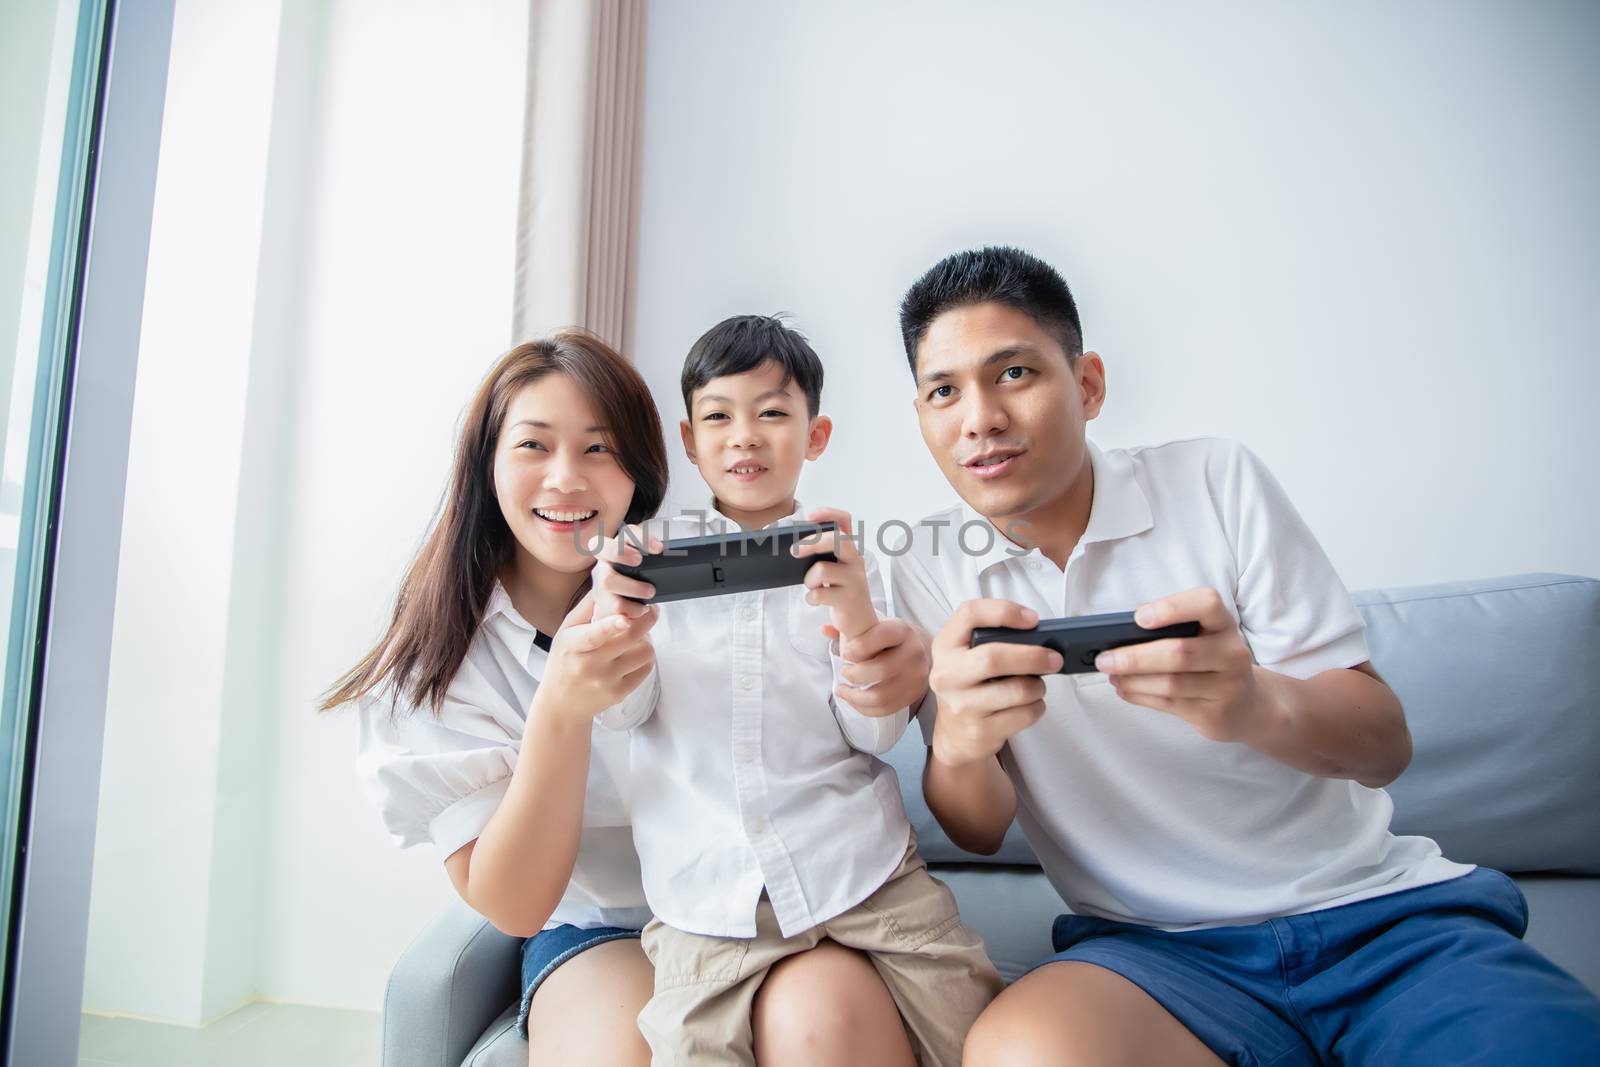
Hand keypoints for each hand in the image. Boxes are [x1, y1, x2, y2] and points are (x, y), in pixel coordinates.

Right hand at [535, 590, 657, 725]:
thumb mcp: (566, 632)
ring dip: (646, 640)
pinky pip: (646, 668)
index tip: (627, 617)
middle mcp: (589, 665)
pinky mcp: (619, 693)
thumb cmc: (564, 660)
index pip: (594, 635)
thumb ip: (586, 608)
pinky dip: (645, 657)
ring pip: (643, 653)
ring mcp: (606, 681)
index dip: (612, 625)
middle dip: (646, 620)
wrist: (561, 703)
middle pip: (629, 639)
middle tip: (651, 610)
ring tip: (638, 636)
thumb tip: (606, 582)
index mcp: (573, 646)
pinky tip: (635, 653)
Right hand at [591, 524, 662, 622]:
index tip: (659, 548)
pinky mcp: (602, 600)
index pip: (627, 533)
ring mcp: (601, 579)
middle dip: (621, 553)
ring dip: (632, 587)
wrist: (626, 601)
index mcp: (620, 545)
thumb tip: (673, 558)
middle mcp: (605, 560)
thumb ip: (655, 560)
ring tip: (650, 592)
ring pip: (608, 580)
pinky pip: (613, 604)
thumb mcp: (647, 565)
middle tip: (639, 561)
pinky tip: (642, 609)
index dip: (641, 538)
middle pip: (602, 549)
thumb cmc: (639, 577)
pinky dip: (630, 608)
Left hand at [793, 507, 874, 638]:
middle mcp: (856, 561)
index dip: (829, 514)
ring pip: (822, 569)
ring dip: (809, 579)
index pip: (845, 522)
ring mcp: (855, 580)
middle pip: (838, 540)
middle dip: (812, 542)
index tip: (810, 516)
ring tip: (811, 586)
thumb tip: (793, 548)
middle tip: (793, 551)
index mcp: (850, 550)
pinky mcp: (849, 600)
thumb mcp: (834, 569)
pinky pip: (820, 594)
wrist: (861, 622)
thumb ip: (821, 556)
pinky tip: (815, 600)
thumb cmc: (841, 591)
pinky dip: (811, 598)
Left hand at [820, 617, 930, 713]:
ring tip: (842, 690)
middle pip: (881, 670)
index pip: (882, 636)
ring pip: (881, 696)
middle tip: (843, 671)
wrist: (920, 650)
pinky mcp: (913, 695)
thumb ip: (851, 628)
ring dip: (855, 697)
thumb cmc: (889, 638)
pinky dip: (863, 708)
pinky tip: (852, 699)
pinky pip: (885, 709)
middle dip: (854, 674)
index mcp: (902, 630)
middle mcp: (914, 653)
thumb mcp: (875, 626)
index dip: (859, 646)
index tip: (845, 654)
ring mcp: (916, 677)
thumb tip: (824, 630)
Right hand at [927, 599, 1062, 767]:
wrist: (955, 733)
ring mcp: (962, 706)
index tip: (1033, 619)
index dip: (1004, 611)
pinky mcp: (981, 731)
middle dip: (1033, 656)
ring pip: (1017, 690)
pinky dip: (1037, 707)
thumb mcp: (967, 655)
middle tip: (1054, 658)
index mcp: (945, 646)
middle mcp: (947, 675)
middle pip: (993, 658)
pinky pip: (1025, 714)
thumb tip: (1041, 637)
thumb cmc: (970, 685)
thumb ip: (992, 639)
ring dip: (1038, 686)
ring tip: (1036, 686)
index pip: (970, 614)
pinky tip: (1029, 704)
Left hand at [1095, 586, 1274, 743]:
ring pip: (1170, 683)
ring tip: (1111, 674)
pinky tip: (1124, 688)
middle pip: (1178, 652)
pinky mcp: (1213, 714)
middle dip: (1133, 656)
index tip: (1140, 617)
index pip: (1206, 604)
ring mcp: (1226, 687)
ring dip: (1132, 679)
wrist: (1248, 705)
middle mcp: (1230, 653)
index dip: (1172, 608)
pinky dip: (1139, 695)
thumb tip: (1123, 626)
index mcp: (1224, 624)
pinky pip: (1168, 704)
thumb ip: (1172, 626)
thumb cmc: (1213, 661)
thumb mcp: (1204, 636)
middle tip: (1103, 658)